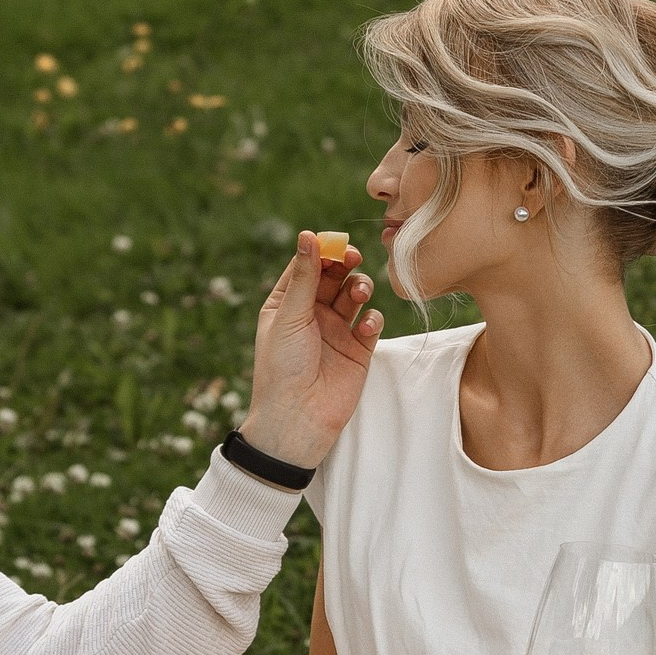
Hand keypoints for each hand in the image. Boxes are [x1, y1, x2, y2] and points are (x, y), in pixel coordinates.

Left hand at [238, 235, 381, 472]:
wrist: (298, 419)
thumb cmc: (282, 368)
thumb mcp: (289, 317)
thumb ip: (304, 277)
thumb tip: (308, 235)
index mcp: (286, 304)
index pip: (307, 267)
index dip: (321, 252)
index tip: (336, 244)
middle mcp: (311, 314)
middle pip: (334, 277)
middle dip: (345, 266)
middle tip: (353, 259)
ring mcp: (336, 331)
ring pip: (355, 295)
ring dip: (359, 288)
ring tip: (358, 294)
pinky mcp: (358, 350)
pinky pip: (370, 323)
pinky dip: (372, 318)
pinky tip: (367, 324)